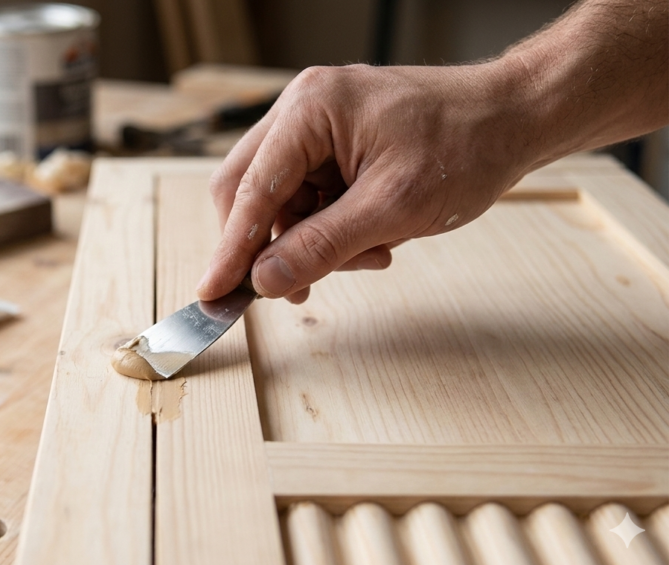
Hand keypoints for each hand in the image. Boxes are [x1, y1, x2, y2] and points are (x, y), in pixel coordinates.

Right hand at [196, 63, 536, 303]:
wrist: (515, 118)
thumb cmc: (466, 144)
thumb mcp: (393, 208)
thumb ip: (322, 245)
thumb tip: (265, 280)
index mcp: (310, 110)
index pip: (251, 189)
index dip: (231, 248)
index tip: (212, 293)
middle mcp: (303, 110)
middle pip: (251, 191)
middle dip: (273, 245)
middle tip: (292, 288)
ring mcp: (317, 126)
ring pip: (282, 202)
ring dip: (313, 241)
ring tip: (371, 255)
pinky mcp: (335, 145)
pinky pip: (311, 198)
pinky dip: (333, 229)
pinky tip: (374, 241)